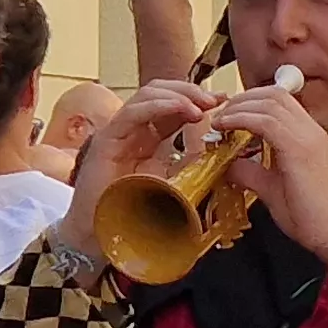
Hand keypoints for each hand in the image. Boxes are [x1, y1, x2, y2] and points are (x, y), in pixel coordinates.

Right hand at [55, 80, 220, 261]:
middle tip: (216, 98)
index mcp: (150, 139)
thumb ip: (193, 167)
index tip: (224, 102)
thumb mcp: (176, 186)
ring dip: (178, 95)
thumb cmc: (136, 215)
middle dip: (191, 91)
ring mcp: (119, 132)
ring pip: (147, 95)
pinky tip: (181, 108)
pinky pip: (132, 113)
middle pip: (162, 93)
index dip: (199, 100)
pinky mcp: (107, 140)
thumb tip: (223, 153)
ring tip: (202, 105)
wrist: (103, 236)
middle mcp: (134, 130)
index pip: (174, 107)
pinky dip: (159, 106)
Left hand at [204, 80, 327, 259]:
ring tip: (220, 119)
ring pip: (269, 102)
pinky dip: (241, 118)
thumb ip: (252, 172)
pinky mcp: (299, 149)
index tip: (230, 114)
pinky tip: (226, 126)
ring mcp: (308, 137)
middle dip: (243, 98)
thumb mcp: (274, 189)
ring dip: (239, 106)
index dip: (252, 102)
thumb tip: (229, 164)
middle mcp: (311, 132)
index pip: (281, 102)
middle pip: (274, 94)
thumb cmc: (313, 218)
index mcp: (310, 138)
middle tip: (221, 112)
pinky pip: (265, 120)